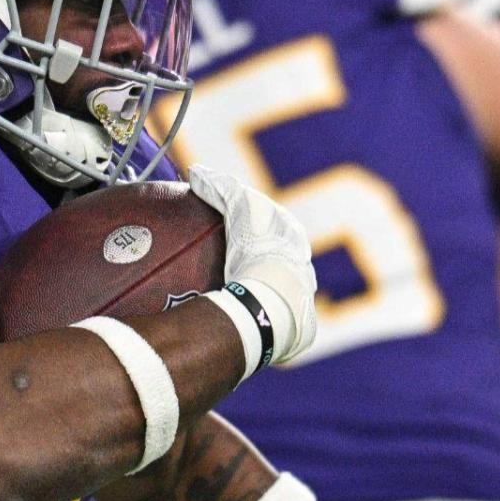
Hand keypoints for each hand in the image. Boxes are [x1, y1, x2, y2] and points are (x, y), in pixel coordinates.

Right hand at [185, 164, 317, 363]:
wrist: (272, 299)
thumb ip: (219, 186)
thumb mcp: (238, 207)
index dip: (251, 223)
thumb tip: (197, 173)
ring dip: (260, 291)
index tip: (228, 226)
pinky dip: (257, 319)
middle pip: (277, 258)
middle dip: (258, 258)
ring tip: (228, 297)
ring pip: (278, 291)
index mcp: (293, 238)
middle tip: (226, 262)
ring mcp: (302, 299)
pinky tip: (234, 323)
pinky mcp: (298, 328)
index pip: (272, 224)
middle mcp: (302, 267)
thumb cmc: (256, 248)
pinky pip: (273, 319)